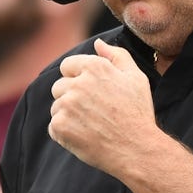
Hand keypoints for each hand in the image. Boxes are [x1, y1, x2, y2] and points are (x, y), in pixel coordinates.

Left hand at [49, 38, 156, 176]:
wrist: (137, 149)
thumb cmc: (138, 113)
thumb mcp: (136, 78)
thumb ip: (116, 55)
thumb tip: (97, 43)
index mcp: (94, 67)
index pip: (67, 66)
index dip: (78, 79)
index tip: (91, 94)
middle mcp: (78, 83)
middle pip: (59, 86)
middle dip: (71, 97)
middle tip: (93, 113)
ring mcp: (67, 104)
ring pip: (56, 107)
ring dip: (68, 116)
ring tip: (91, 126)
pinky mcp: (60, 125)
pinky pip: (53, 127)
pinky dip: (65, 134)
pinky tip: (84, 137)